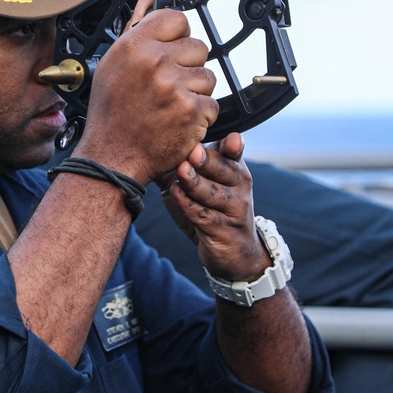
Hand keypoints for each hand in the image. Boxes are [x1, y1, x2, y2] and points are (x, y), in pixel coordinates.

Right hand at [78, 0, 218, 183]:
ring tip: (170, 106)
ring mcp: (175, 87)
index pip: (177, 19)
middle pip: (198, 47)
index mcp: (134, 45)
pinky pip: (212, 104)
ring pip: (208, 76)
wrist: (111, 157)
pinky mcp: (192, 112)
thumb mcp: (113, 64)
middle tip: (167, 86)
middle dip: (188, 66)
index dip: (178, 36)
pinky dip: (199, 116)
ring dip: (195, 92)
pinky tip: (177, 121)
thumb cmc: (111, 112)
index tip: (170, 52)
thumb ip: (134, 28)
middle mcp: (155, 62)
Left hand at [158, 133, 269, 281]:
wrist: (235, 253)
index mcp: (235, 170)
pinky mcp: (222, 231)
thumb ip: (187, 165)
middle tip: (192, 152)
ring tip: (181, 171)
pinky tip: (174, 193)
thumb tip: (152, 147)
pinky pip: (203, 215)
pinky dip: (187, 204)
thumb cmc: (214, 211)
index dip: (233, 145)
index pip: (234, 153)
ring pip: (213, 193)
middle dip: (208, 161)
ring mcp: (233, 210)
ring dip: (195, 182)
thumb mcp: (206, 184)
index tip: (230, 139)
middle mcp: (239, 187)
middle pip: (224, 170)